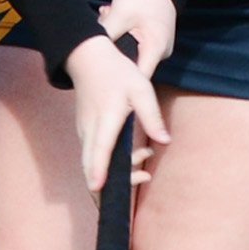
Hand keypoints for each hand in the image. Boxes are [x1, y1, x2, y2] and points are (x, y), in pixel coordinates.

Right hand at [65, 34, 169, 190]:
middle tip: (136, 188)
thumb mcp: (141, 89)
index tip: (98, 190)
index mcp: (105, 121)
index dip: (99, 173)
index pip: (99, 152)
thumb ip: (152, 116)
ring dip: (116, 173)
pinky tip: (136, 156)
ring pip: (92, 164)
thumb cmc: (117, 73)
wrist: (87, 58)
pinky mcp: (85, 133)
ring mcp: (84, 133)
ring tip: (146, 161)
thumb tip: (164, 142)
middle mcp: (89, 131)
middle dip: (107, 188)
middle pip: (90, 168)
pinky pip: (92, 157)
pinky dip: (109, 165)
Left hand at [95, 0, 178, 84]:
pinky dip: (121, 32)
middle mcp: (159, 52)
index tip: (101, 78)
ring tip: (105, 17)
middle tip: (98, 38)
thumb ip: (105, 35)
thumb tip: (88, 51)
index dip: (119, 82)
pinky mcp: (151, 37)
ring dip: (114, 39)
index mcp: (155, 50)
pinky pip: (133, 42)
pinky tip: (111, 16)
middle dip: (112, 55)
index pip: (136, 80)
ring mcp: (156, 45)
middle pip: (131, 67)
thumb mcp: (120, 14)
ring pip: (129, 52)